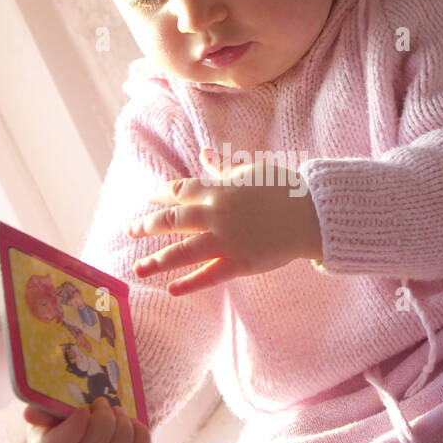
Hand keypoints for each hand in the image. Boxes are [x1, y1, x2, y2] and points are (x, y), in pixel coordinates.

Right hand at [23, 398, 149, 442]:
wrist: (79, 434)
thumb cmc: (61, 416)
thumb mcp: (48, 408)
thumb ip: (41, 409)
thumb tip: (30, 416)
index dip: (75, 427)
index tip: (84, 410)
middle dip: (105, 416)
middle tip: (103, 403)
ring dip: (124, 424)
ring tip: (117, 413)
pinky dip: (140, 438)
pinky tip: (133, 425)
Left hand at [127, 148, 322, 295]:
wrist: (311, 214)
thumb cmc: (283, 190)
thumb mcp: (250, 171)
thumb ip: (223, 166)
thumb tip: (204, 152)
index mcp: (219, 190)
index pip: (180, 191)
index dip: (160, 195)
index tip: (148, 199)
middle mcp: (216, 214)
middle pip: (173, 220)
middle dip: (148, 225)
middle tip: (131, 230)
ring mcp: (226, 240)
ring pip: (183, 251)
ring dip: (158, 260)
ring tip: (138, 268)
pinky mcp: (240, 262)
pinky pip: (209, 276)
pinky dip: (189, 284)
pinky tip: (171, 289)